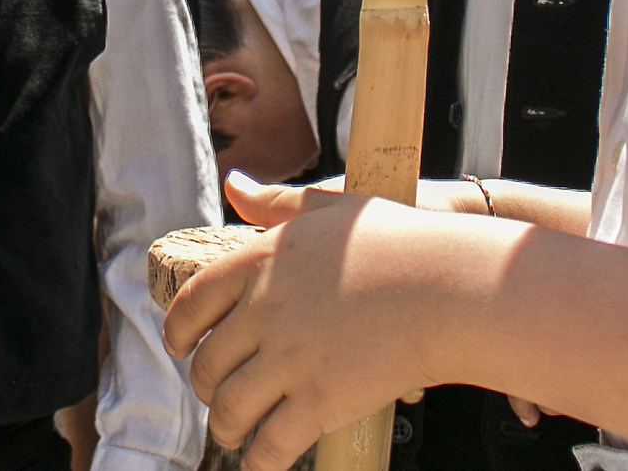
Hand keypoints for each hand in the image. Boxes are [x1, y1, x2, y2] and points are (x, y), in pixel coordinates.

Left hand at [164, 174, 515, 470]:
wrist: (450, 287)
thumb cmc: (401, 243)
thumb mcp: (333, 207)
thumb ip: (279, 202)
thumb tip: (236, 185)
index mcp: (261, 260)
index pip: (192, 302)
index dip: (177, 332)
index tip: (180, 347)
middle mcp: (265, 310)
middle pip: (207, 364)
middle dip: (206, 387)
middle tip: (219, 395)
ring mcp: (289, 358)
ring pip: (229, 410)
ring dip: (225, 429)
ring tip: (234, 434)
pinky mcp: (319, 402)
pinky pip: (269, 445)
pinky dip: (259, 461)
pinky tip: (263, 463)